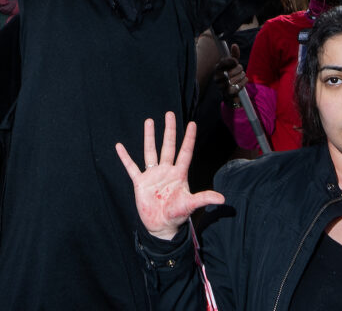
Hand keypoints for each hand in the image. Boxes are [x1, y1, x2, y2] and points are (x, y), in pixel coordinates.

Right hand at [115, 113, 224, 241]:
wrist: (161, 226)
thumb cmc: (177, 215)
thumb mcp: (190, 205)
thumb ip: (204, 199)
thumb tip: (222, 198)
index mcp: (179, 174)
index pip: (185, 152)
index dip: (188, 139)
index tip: (192, 124)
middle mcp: (166, 171)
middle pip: (168, 146)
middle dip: (169, 130)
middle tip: (170, 114)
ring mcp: (153, 175)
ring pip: (150, 152)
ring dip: (149, 137)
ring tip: (149, 121)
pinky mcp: (140, 182)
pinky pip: (131, 167)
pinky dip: (125, 158)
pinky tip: (119, 146)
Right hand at [213, 45, 245, 98]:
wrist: (228, 92)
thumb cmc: (230, 76)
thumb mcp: (232, 65)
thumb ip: (234, 55)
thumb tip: (234, 45)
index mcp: (217, 68)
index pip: (225, 62)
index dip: (232, 61)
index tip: (235, 62)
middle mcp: (217, 77)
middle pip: (234, 69)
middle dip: (240, 69)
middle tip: (239, 71)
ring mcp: (222, 86)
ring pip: (238, 77)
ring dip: (242, 76)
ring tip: (240, 77)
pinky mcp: (228, 94)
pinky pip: (239, 86)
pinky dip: (243, 83)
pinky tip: (243, 81)